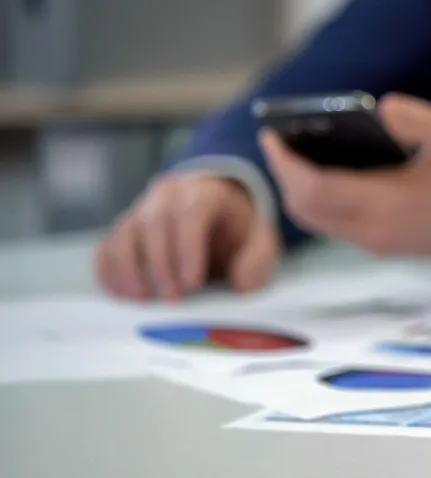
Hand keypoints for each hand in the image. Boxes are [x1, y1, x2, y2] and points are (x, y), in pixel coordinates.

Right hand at [93, 176, 280, 300]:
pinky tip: (123, 296)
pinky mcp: (123, 233)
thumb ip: (257, 260)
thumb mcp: (260, 241)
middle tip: (173, 299)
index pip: (190, 214)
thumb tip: (241, 285)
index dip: (188, 248)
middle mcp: (166, 197)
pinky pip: (106, 250)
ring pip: (123, 235)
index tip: (193, 282)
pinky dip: (109, 273)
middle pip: (153, 224)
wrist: (215, 216)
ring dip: (129, 270)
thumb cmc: (236, 231)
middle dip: (161, 265)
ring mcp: (139, 212)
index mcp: (203, 193)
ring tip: (144, 300)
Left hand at [259, 93, 430, 259]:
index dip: (286, 163)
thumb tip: (381, 108)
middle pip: (305, 209)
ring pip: (316, 221)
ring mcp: (378, 242)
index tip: (272, 135)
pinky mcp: (383, 245)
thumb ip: (420, 119)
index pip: (316, 188)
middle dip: (283, 176)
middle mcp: (377, 230)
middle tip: (278, 142)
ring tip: (294, 155)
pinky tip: (325, 172)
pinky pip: (334, 225)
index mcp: (391, 202)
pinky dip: (318, 201)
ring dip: (298, 190)